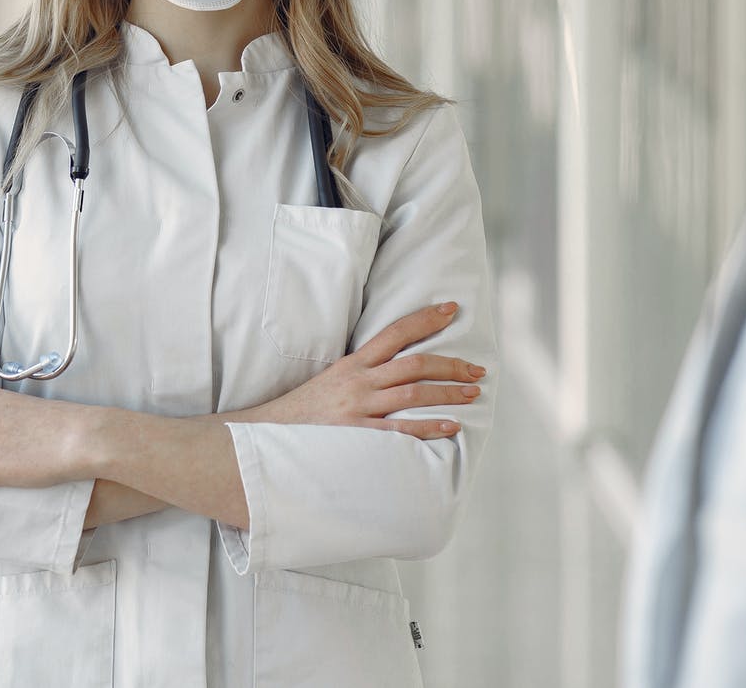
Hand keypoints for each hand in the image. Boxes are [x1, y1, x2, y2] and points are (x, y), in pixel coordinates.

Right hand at [243, 302, 485, 439]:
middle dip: (451, 364)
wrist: (269, 435)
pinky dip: (429, 426)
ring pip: (413, 392)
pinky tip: (451, 426)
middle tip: (477, 370)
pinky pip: (400, 430)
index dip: (426, 319)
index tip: (452, 310)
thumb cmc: (305, 411)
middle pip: (415, 363)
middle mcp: (359, 381)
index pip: (395, 332)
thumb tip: (398, 367)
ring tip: (472, 393)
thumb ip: (364, 372)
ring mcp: (359, 407)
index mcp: (353, 363)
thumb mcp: (333, 380)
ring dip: (448, 392)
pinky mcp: (358, 435)